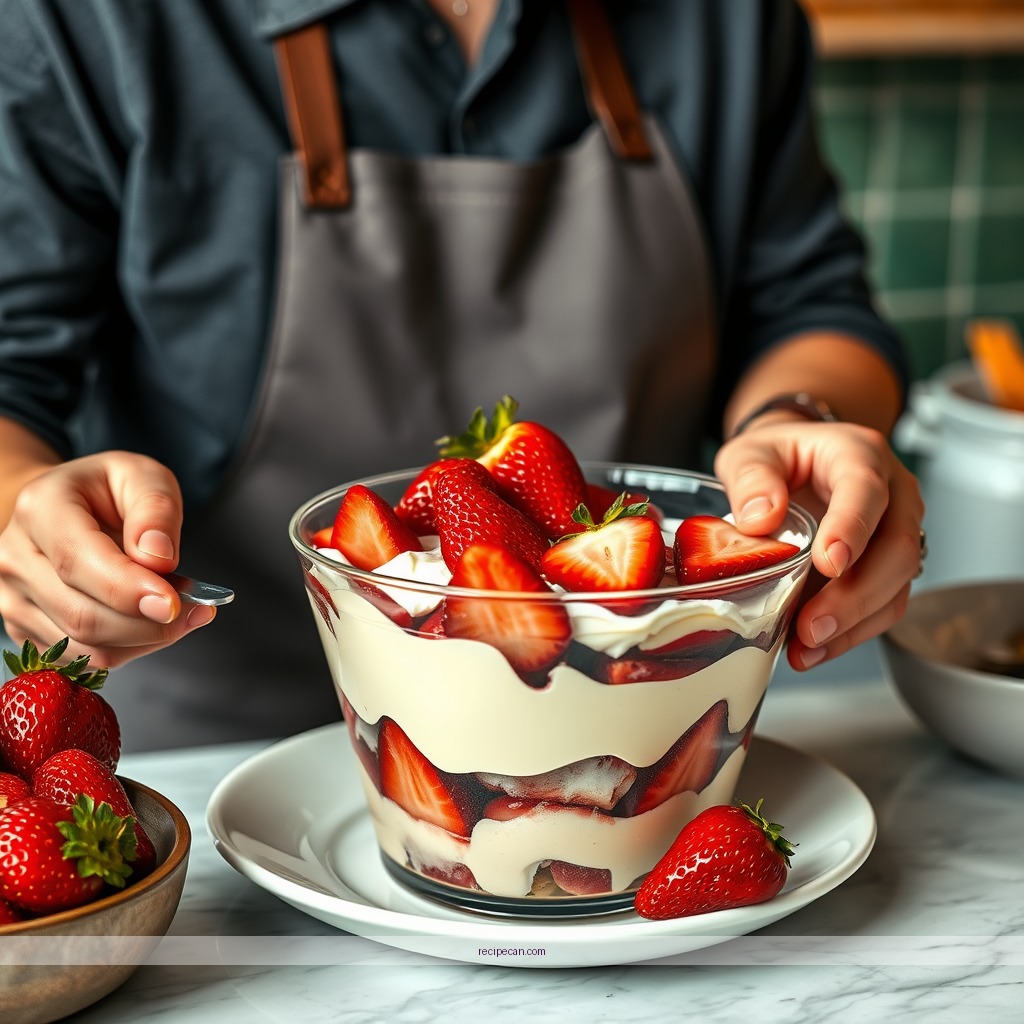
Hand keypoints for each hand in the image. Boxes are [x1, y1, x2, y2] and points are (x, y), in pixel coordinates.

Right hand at [0, 451, 214, 667]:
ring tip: (179, 611)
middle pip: (82, 615)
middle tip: (197, 608)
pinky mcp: (26, 630)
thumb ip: (155, 510)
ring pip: (87, 647)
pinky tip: (151, 623)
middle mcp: (14, 559)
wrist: (66, 507)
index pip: (78, 563)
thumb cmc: (108, 491)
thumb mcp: (143, 477)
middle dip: (149, 623)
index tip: (173, 603)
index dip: (128, 590)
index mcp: (40, 510)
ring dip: (145, 639)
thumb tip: (158, 558)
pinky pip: (85, 659)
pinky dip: (130, 649)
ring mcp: (13, 600)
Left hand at [714, 420, 923, 669]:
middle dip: (856, 595)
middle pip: (897, 548)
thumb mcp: (748, 454)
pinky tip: (814, 650)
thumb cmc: (778, 456)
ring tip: (806, 648)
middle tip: (812, 626)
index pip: (866, 491)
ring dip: (854, 624)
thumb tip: (759, 518)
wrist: (793, 463)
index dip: (851, 528)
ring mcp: (895, 531)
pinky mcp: (886, 567)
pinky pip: (883, 605)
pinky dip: (851, 633)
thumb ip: (750, 478)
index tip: (829, 564)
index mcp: (858, 455)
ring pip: (897, 584)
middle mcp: (892, 493)